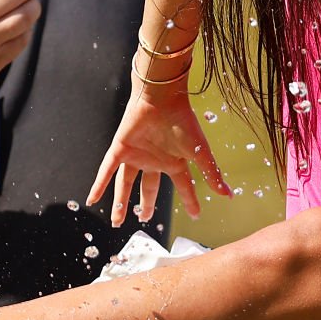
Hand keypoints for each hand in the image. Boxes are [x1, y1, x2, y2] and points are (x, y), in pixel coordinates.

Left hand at [87, 84, 234, 225]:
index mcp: (174, 161)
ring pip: (125, 184)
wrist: (161, 98)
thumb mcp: (199, 153)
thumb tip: (228, 193)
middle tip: (145, 218)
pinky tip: (92, 199)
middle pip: (149, 187)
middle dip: (147, 204)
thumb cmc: (183, 122)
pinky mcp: (120, 149)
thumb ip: (212, 173)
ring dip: (121, 202)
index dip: (189, 201)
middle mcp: (154, 160)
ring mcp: (136, 156)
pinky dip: (99, 185)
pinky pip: (107, 171)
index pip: (183, 186)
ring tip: (117, 220)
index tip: (195, 215)